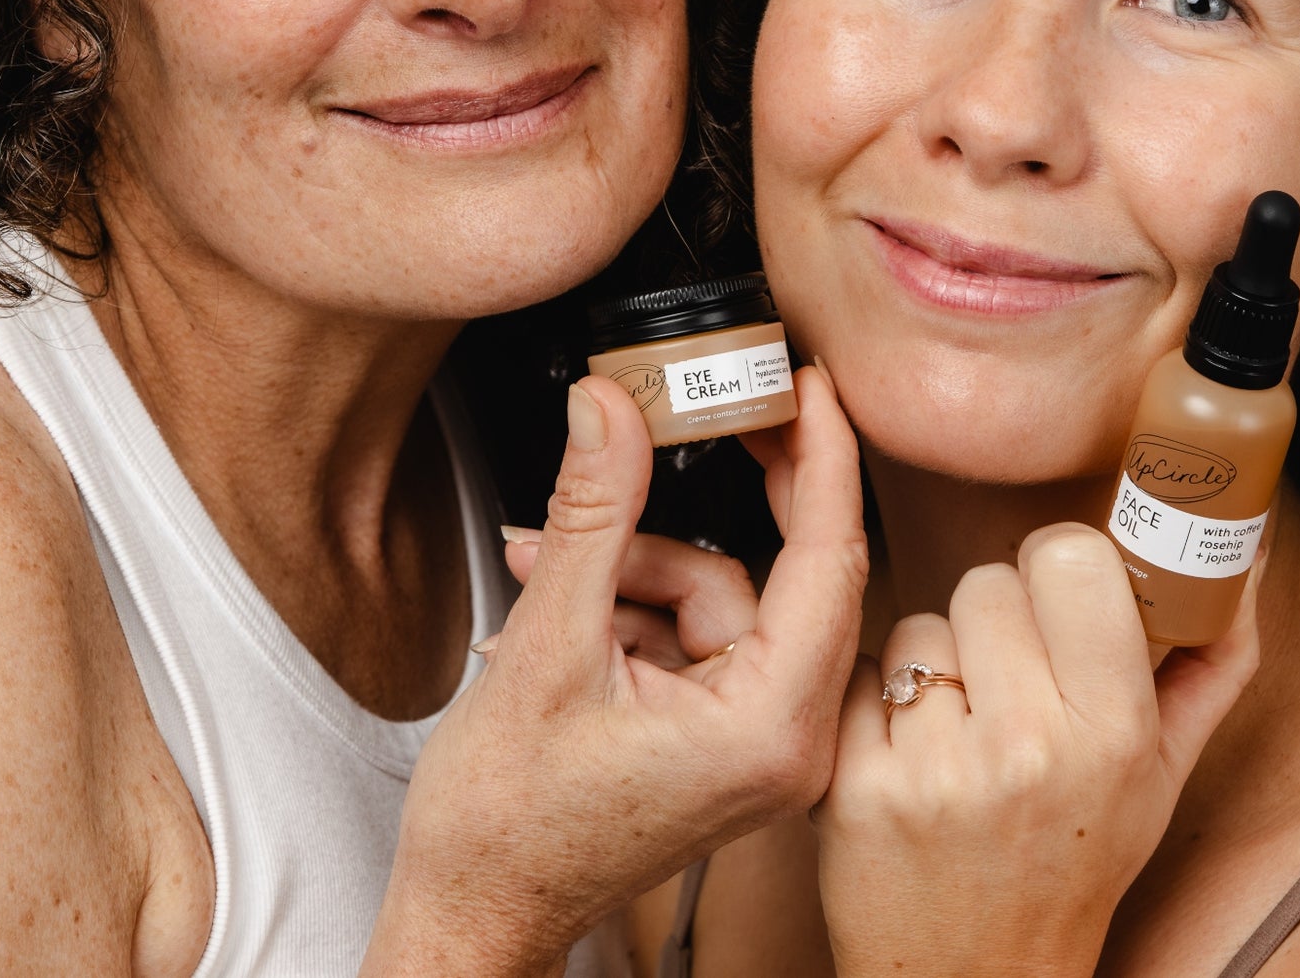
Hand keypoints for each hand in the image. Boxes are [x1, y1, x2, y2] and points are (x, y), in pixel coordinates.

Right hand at [367, 366, 867, 977]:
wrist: (469, 915)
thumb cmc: (506, 830)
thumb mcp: (546, 646)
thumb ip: (592, 512)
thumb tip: (612, 404)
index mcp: (771, 729)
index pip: (830, 559)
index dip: (821, 454)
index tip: (809, 383)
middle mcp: (786, 742)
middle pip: (789, 568)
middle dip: (723, 495)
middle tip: (705, 408)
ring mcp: (758, 742)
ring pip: (723, 589)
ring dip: (635, 563)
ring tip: (546, 570)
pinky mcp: (726, 736)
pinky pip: (699, 625)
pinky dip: (633, 601)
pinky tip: (562, 607)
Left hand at [814, 524, 1262, 977]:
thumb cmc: (1078, 857)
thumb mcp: (1163, 771)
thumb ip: (1213, 657)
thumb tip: (1245, 549)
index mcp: (1112, 734)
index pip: (1069, 558)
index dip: (1057, 563)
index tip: (1058, 592)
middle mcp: (1027, 750)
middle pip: (985, 581)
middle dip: (993, 621)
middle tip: (1010, 683)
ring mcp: (936, 771)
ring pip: (918, 623)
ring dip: (933, 664)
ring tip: (960, 732)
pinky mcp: (858, 787)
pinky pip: (860, 672)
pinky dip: (875, 706)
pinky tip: (906, 759)